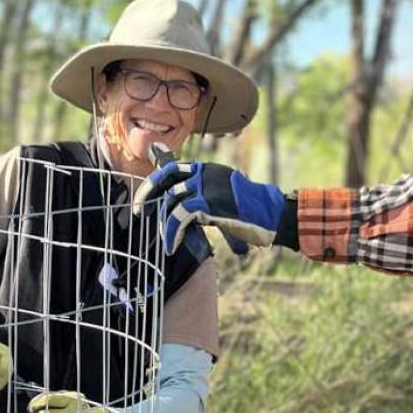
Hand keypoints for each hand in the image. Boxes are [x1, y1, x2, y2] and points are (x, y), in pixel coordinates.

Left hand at [148, 160, 287, 255]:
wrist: (273, 215)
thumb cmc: (252, 214)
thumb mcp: (226, 199)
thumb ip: (205, 199)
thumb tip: (184, 212)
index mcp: (209, 169)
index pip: (174, 167)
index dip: (157, 179)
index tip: (145, 194)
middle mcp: (206, 173)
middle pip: (166, 178)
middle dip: (149, 195)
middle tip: (139, 212)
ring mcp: (207, 186)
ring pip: (171, 200)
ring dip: (165, 223)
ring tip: (165, 240)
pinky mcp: (209, 203)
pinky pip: (180, 216)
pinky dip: (172, 232)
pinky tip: (171, 245)